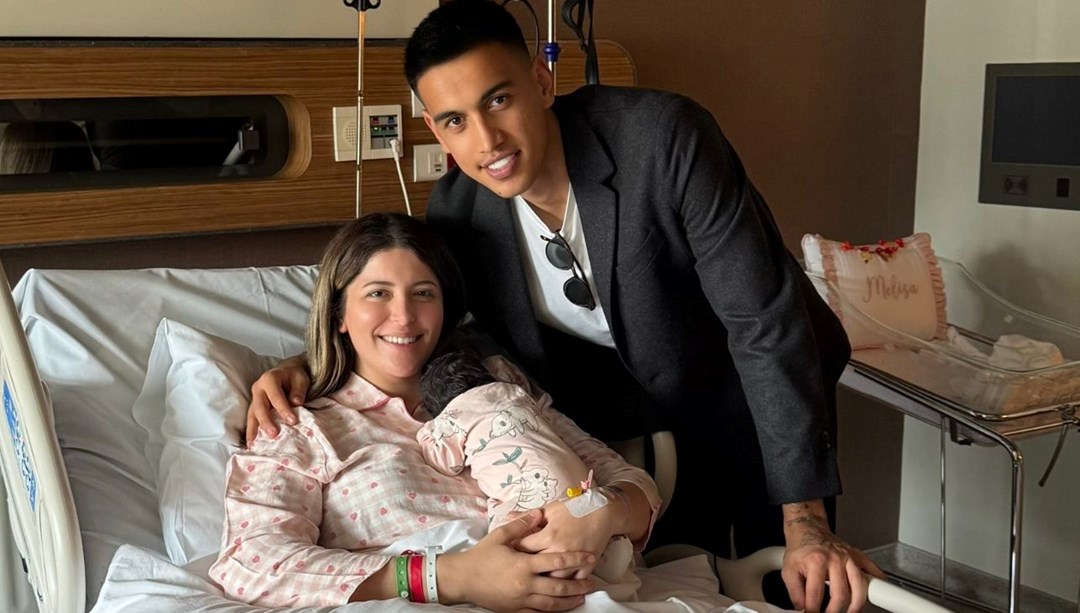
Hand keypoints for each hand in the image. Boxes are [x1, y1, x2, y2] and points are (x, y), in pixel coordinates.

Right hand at [245, 355, 309, 444]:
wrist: (286, 373)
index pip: (276, 396)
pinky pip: (251, 420)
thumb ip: (298, 390)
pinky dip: (251, 432)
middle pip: (260, 407)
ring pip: (252, 415)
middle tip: (274, 434)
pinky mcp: (253, 408)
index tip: (292, 421)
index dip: (283, 409)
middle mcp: (258, 388)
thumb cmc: (294, 377)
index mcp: (270, 379)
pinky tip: (251, 444)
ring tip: (255, 444)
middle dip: (266, 421)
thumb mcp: (300, 379)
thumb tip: (296, 403)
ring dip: (254, 430)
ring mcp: (254, 399)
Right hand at [441, 509, 595, 611]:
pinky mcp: (515, 610)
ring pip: (551, 604)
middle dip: (578, 585)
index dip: (576, 558)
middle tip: (593, 583)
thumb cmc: (480, 556)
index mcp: (523, 564)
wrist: (461, 579)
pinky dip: (552, 610)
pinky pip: (538, 612)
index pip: (556, 560)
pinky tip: (560, 607)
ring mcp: (521, 599)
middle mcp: (525, 584)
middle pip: (559, 586)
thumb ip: (521, 525)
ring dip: (569, 602)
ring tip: (582, 598)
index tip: (590, 556)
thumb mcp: (499, 536)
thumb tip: (538, 513)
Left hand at [516, 491, 620, 579]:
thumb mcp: (550, 509)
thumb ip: (529, 516)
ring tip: (534, 580)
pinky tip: (556, 586)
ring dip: (544, 581)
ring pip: (553, 580)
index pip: (524, 547)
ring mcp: (574, 561)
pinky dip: (564, 585)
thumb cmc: (575, 508)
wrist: (603, 512)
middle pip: (536, 567)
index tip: (508, 552)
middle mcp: (560, 550)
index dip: (514, 549)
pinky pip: (573, 582)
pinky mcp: (587, 567)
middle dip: (525, 568)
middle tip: (517, 568)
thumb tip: (508, 518)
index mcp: (549, 535)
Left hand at [781, 501, 884, 612]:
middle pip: (841, 594)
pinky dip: (877, 582)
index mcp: (816, 562)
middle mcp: (835, 559)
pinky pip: (873, 569)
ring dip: (857, 604)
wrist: (809, 529)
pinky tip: (875, 593)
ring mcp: (849, 557)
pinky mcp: (858, 555)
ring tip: (850, 611)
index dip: (813, 610)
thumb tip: (802, 609)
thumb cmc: (801, 549)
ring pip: (860, 586)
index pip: (816, 594)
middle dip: (835, 611)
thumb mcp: (789, 570)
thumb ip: (795, 593)